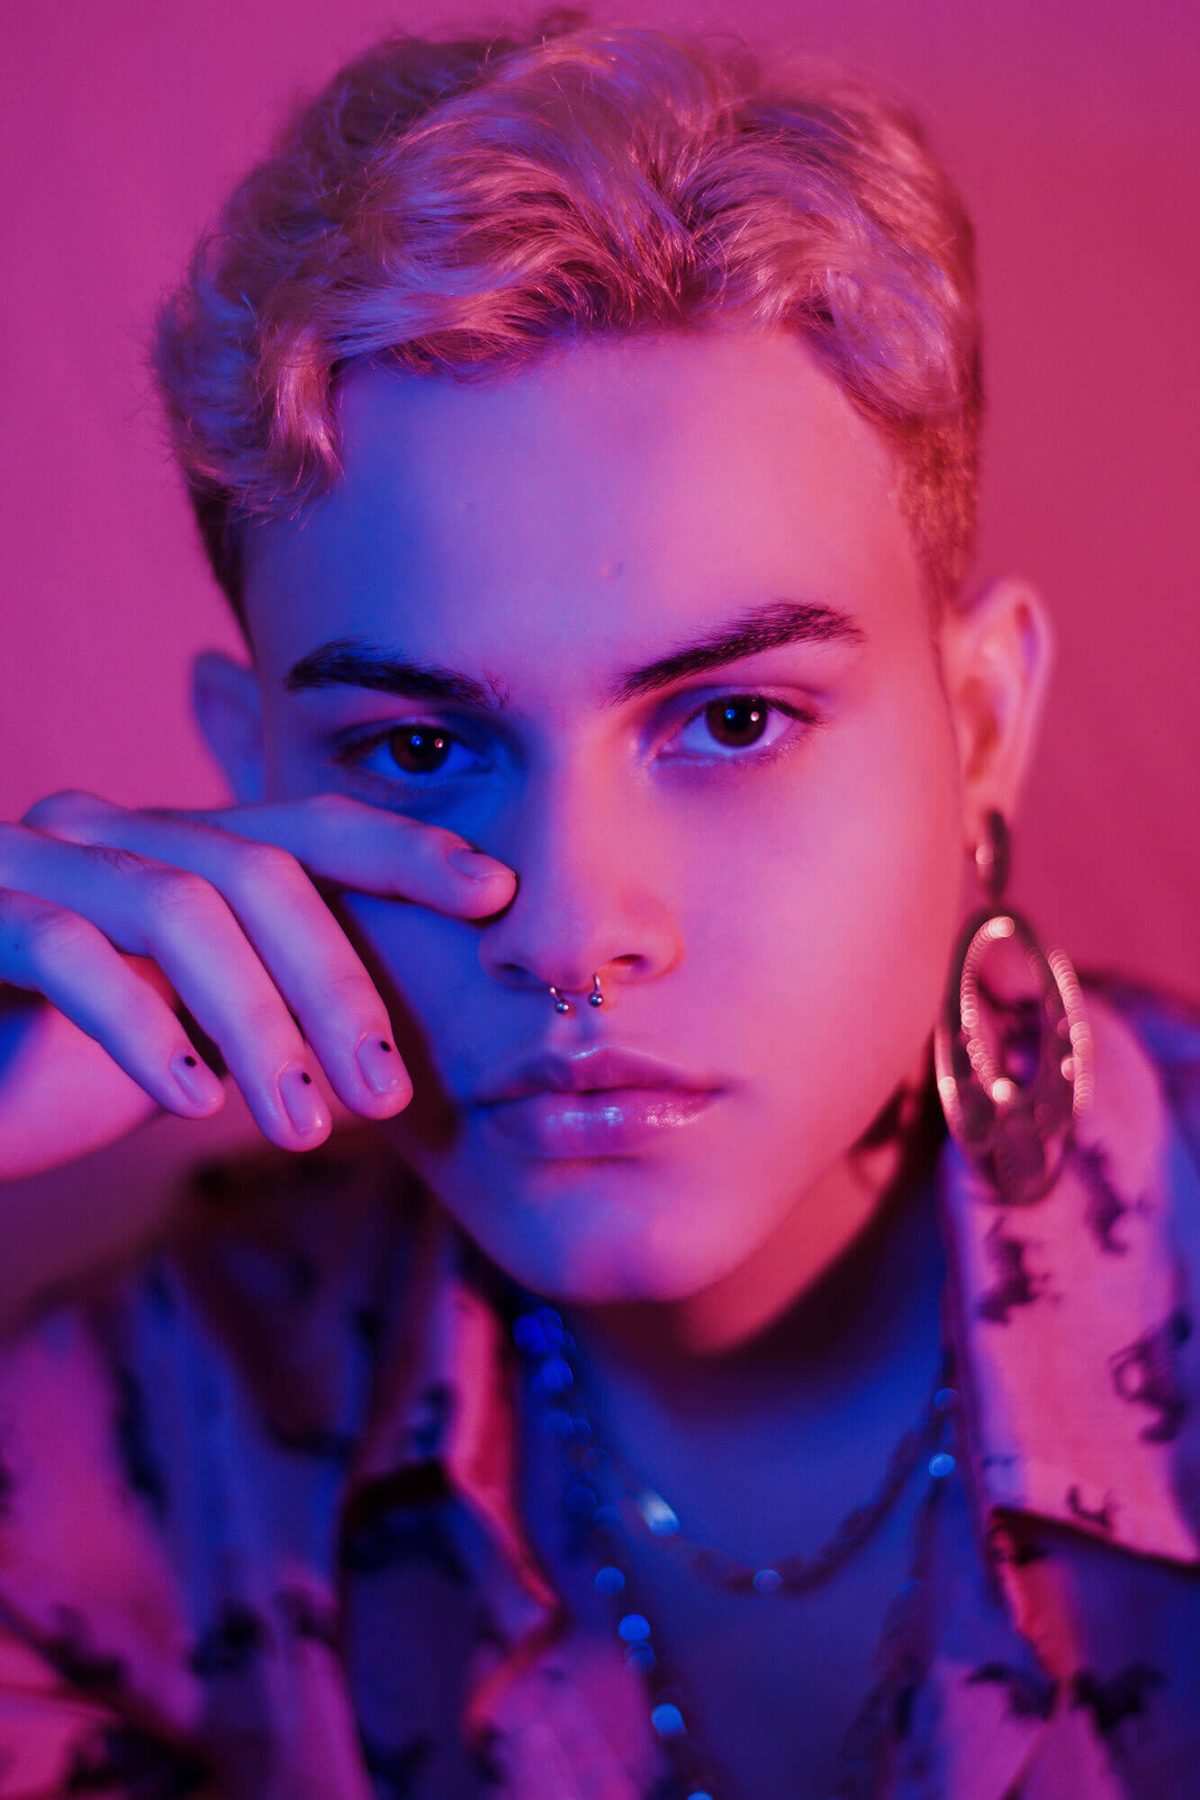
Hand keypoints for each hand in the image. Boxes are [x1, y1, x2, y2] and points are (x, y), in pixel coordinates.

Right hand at [0, 789, 515, 1180]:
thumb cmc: (45, 1069)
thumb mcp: (180, 1037)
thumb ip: (262, 1016)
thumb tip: (382, 1056)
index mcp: (168, 851)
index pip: (302, 827)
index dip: (399, 848)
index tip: (492, 892)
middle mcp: (103, 835)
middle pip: (257, 868)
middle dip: (338, 981)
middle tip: (388, 1094)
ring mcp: (30, 866)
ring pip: (180, 908)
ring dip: (262, 1022)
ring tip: (305, 1127)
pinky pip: (67, 952)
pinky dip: (140, 1029)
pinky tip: (190, 1103)